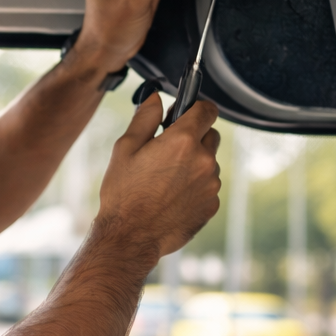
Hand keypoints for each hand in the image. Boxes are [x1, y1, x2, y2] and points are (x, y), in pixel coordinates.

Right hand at [94, 92, 220, 259]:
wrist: (130, 237)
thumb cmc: (124, 194)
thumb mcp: (125, 149)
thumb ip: (145, 118)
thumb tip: (154, 97)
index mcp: (183, 141)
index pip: (207, 109)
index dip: (195, 107)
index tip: (184, 114)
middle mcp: (203, 161)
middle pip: (211, 135)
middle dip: (194, 137)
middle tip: (168, 150)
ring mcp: (210, 185)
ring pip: (209, 163)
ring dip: (194, 164)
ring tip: (166, 180)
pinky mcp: (211, 205)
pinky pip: (208, 187)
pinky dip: (195, 187)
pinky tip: (171, 197)